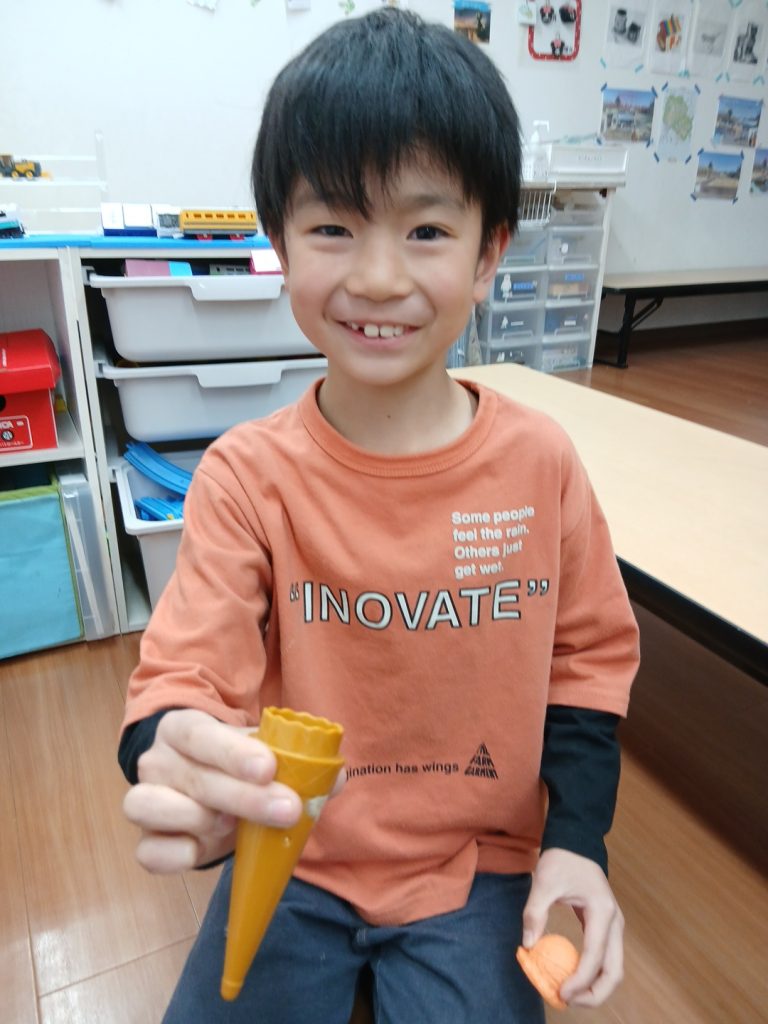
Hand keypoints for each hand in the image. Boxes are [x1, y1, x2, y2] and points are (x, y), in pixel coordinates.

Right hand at [122, 709, 344, 872]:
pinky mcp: (146, 841)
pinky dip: (175, 855)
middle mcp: (158, 760)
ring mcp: (146, 799)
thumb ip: (296, 762)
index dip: (234, 752)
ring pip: (149, 806)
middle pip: (194, 777)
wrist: (196, 779)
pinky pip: (147, 852)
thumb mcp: (260, 753)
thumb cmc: (233, 765)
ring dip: (198, 819)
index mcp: (185, 729)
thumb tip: (337, 778)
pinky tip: (200, 849)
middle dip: (245, 797)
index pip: (202, 734)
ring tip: (230, 825)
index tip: (269, 768)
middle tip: (287, 809)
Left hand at [521, 847, 623, 1006]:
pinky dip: (593, 974)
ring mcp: (614, 926)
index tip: (562, 993)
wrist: (576, 843)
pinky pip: (606, 959)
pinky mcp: (606, 927)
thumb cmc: (562, 860)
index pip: (595, 956)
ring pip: (613, 969)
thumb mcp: (544, 882)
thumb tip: (528, 944)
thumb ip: (535, 912)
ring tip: (570, 994)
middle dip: (595, 994)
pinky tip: (573, 978)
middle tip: (569, 1001)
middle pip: (614, 971)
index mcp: (602, 912)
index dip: (580, 980)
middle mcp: (614, 923)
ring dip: (596, 988)